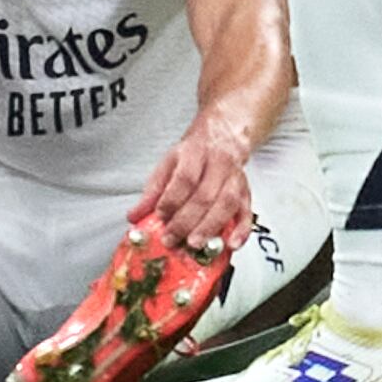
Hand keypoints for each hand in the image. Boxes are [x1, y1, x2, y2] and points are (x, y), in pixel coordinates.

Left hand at [131, 115, 255, 256]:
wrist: (223, 136)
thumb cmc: (194, 153)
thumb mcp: (168, 164)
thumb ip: (152, 191)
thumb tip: (134, 216)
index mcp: (195, 152)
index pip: (185, 178)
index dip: (172, 200)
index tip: (160, 216)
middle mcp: (218, 164)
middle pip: (204, 195)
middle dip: (186, 221)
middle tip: (172, 239)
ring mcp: (235, 179)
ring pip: (226, 204)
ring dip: (210, 227)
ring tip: (194, 245)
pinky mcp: (246, 192)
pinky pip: (247, 213)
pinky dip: (241, 231)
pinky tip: (231, 244)